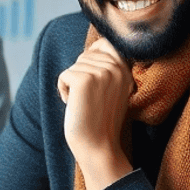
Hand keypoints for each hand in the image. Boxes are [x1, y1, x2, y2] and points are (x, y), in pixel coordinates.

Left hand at [57, 37, 133, 189]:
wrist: (97, 146)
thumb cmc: (99, 120)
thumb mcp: (112, 89)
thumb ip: (107, 68)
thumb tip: (92, 49)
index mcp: (127, 70)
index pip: (104, 43)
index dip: (91, 59)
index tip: (92, 85)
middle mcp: (117, 68)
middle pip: (85, 56)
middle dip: (80, 76)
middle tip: (90, 100)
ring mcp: (102, 73)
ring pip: (74, 66)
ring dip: (72, 86)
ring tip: (85, 104)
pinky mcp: (85, 80)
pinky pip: (63, 75)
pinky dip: (63, 91)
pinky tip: (74, 106)